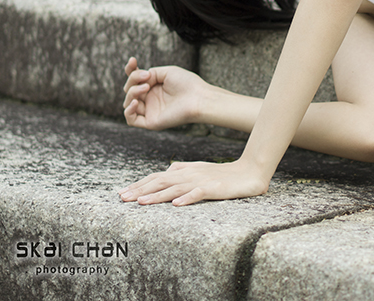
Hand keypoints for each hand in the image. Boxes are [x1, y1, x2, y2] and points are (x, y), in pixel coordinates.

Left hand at [118, 159, 268, 205]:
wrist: (250, 171)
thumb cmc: (224, 173)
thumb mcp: (201, 170)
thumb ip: (184, 169)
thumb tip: (167, 170)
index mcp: (185, 171)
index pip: (157, 177)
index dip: (140, 184)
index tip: (123, 193)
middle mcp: (190, 175)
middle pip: (161, 182)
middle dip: (141, 190)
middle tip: (123, 199)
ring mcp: (202, 181)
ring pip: (176, 188)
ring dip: (158, 195)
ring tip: (142, 202)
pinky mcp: (215, 188)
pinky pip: (199, 193)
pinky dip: (188, 198)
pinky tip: (177, 205)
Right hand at [122, 57, 206, 130]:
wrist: (198, 98)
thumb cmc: (187, 84)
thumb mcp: (167, 72)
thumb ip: (150, 74)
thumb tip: (140, 81)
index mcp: (154, 87)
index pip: (135, 80)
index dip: (130, 70)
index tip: (133, 60)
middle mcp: (150, 99)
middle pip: (129, 89)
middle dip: (133, 80)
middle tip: (148, 77)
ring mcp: (150, 111)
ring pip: (128, 102)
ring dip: (133, 92)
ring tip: (146, 87)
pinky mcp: (151, 122)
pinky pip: (131, 120)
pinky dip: (128, 111)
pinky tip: (136, 102)